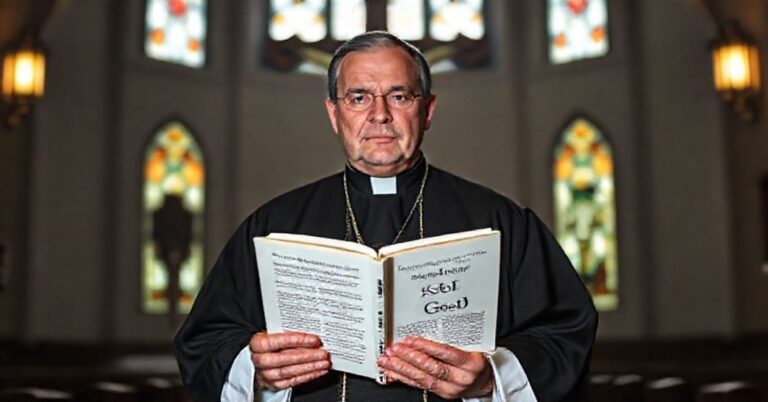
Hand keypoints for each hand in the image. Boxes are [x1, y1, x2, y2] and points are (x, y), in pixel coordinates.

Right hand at [249, 332, 330, 390]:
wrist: (262, 358)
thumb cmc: (272, 343)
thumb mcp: (276, 333)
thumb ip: (290, 333)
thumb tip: (311, 335)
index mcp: (258, 344)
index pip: (276, 341)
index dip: (297, 340)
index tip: (314, 340)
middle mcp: (260, 360)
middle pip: (284, 359)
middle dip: (307, 356)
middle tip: (323, 353)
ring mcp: (266, 374)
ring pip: (290, 372)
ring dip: (310, 367)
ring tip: (324, 362)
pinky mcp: (275, 384)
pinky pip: (293, 381)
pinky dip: (308, 376)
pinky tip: (319, 370)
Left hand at [377, 336, 493, 398]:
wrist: (486, 381)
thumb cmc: (477, 360)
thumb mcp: (473, 346)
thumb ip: (454, 339)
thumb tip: (426, 329)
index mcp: (470, 363)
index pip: (445, 353)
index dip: (425, 346)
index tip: (410, 340)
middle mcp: (460, 378)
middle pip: (431, 367)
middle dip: (409, 357)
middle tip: (394, 349)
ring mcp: (450, 388)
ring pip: (422, 378)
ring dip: (402, 369)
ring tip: (388, 360)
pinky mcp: (442, 394)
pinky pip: (420, 385)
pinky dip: (404, 378)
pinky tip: (393, 372)